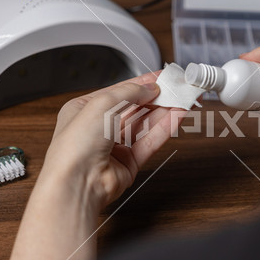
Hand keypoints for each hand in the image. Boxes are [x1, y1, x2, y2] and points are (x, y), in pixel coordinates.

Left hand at [43, 71, 181, 207]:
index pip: (120, 92)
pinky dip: (165, 128)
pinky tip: (178, 116)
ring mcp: (115, 146)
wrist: (77, 182)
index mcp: (85, 110)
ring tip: (183, 99)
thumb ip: (129, 92)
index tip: (162, 77)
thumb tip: (150, 88)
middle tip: (177, 88)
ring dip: (165, 111)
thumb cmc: (76, 145)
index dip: (142, 83)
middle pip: (136, 108)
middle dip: (157, 97)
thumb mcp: (102, 104)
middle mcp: (100, 128)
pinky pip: (151, 141)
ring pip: (146, 125)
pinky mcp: (129, 162)